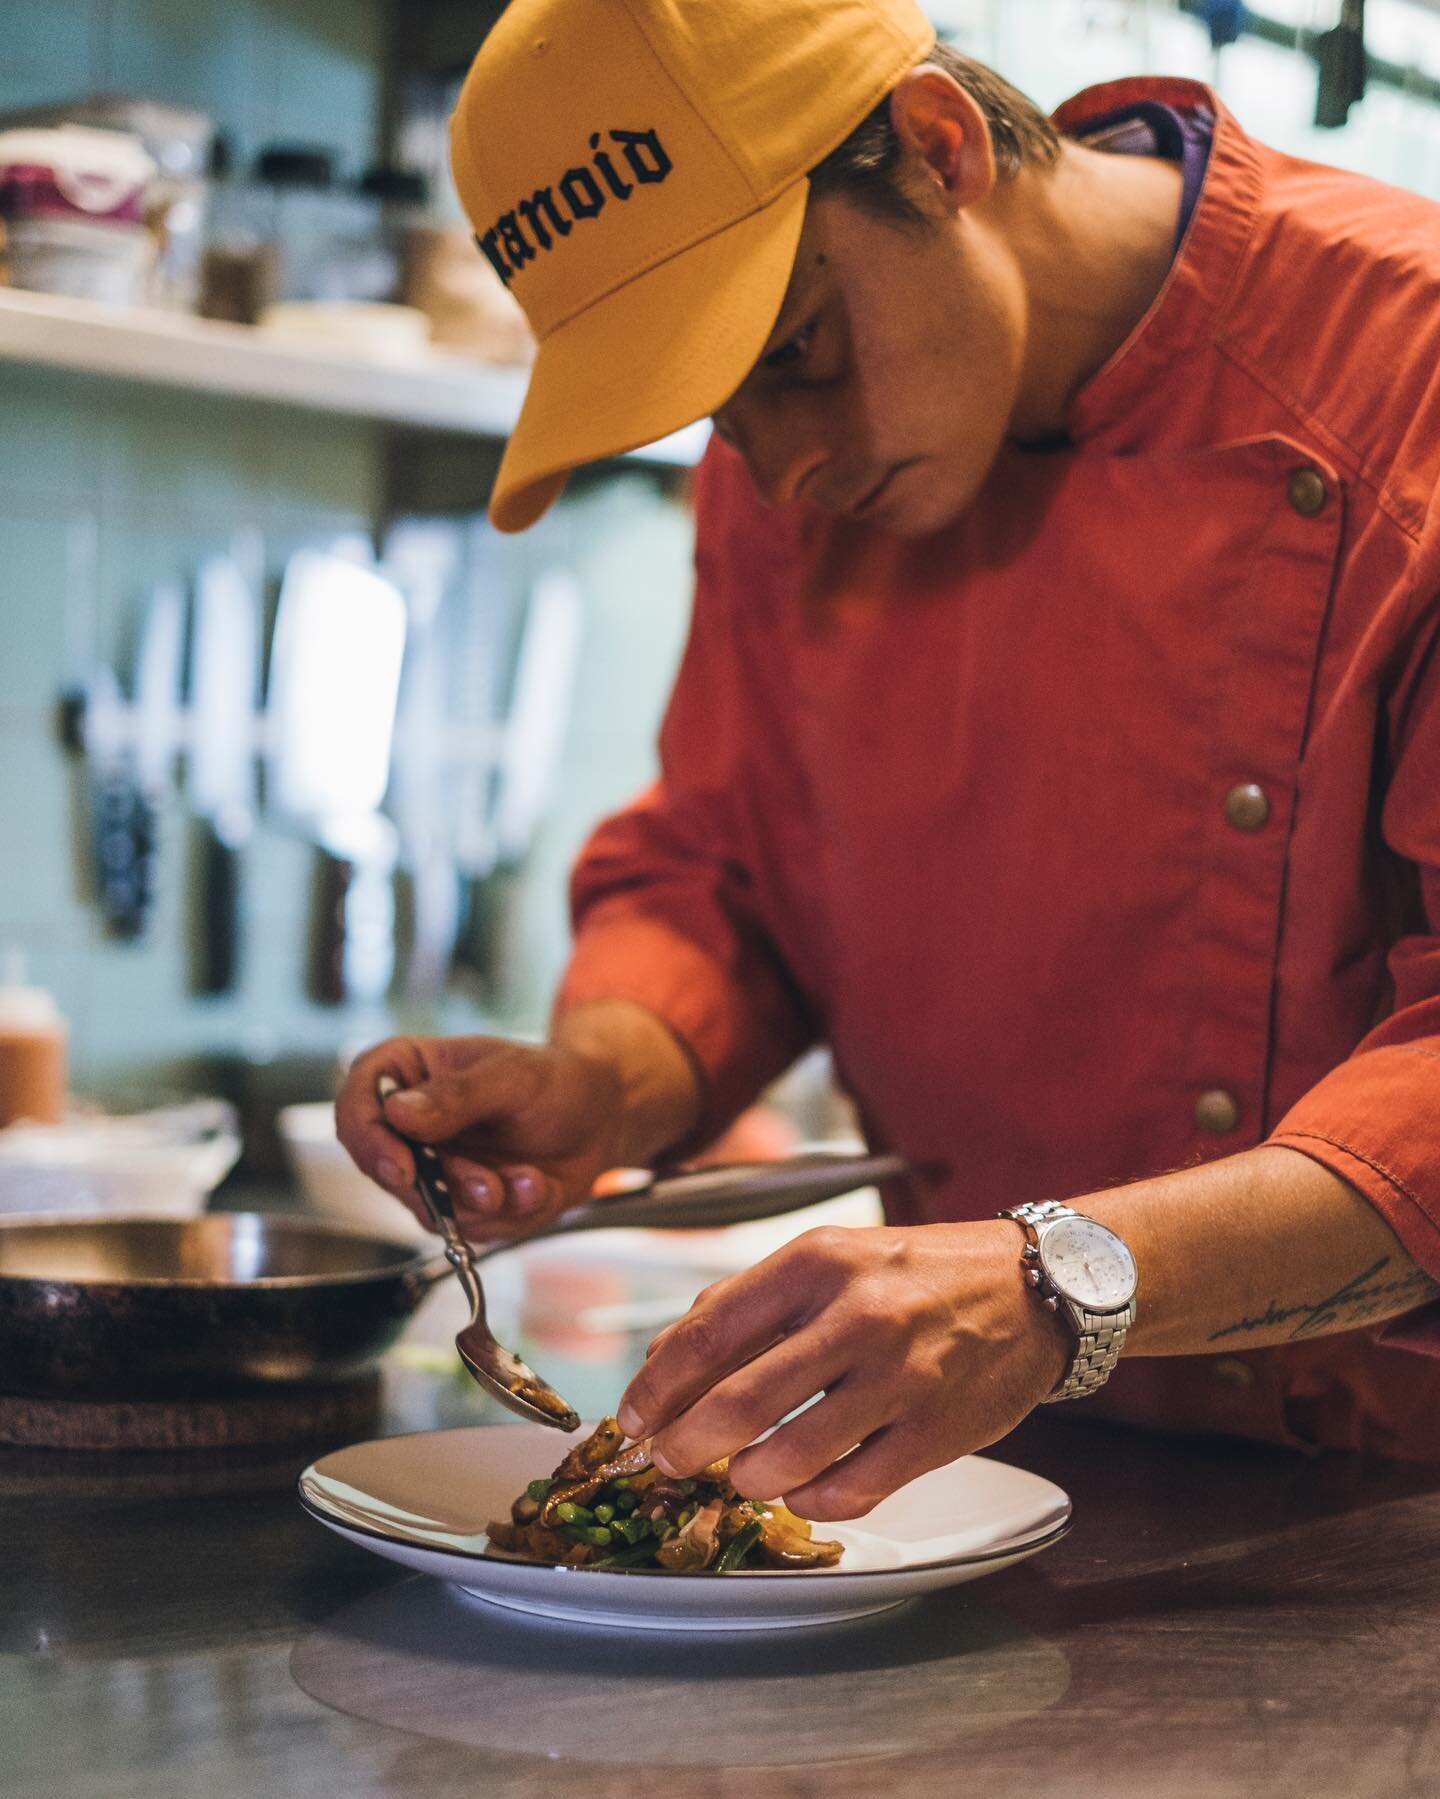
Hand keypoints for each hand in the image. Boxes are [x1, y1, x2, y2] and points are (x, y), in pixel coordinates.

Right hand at [336, 1033, 627, 1242]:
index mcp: (411, 1072)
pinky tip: (539, 1186)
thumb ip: (457, 1096)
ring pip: (429, 1208)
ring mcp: (435, 1169)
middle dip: (442, 1186)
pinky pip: (471, 1229)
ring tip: (530, 1179)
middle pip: (385, 1168)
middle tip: (489, 1187)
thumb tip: (397, 1113)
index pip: (358, 1100)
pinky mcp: (463, 1206)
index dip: (366, 1138)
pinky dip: (511, 1215)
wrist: (603, 1120)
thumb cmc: (557, 1080)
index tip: (397, 1165)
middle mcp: (412, 1125)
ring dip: (484, 1202)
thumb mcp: (513, 1077)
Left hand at [616, 1220, 1070, 1520]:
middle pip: (738, 1403)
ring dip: (746, 1478)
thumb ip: (748, 1301)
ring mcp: (900, 1378)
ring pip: (789, 1457)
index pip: (709, 1332)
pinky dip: (810, 1501)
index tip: (634, 1418)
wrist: (1034, 1287)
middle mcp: (857, 1316)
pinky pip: (850, 1490)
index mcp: (817, 1262)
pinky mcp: (936, 1432)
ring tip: (740, 1473)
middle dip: (685, 1446)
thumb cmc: (915, 1274)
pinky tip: (801, 1490)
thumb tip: (668, 1359)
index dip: (657, 1386)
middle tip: (669, 1462)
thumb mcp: (830, 1258)